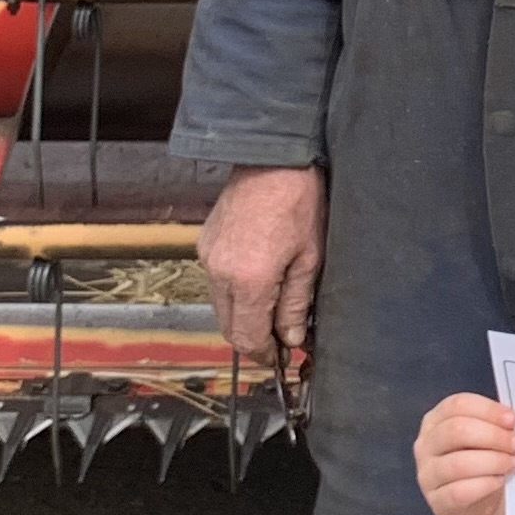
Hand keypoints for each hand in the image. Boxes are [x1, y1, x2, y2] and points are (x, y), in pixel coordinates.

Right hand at [199, 163, 324, 373]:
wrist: (272, 157)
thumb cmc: (299, 201)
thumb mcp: (309, 258)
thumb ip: (295, 304)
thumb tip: (290, 339)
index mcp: (249, 280)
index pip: (247, 339)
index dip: (265, 355)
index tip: (281, 357)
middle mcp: (220, 273)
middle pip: (229, 328)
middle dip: (253, 340)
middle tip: (280, 340)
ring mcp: (208, 258)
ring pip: (220, 308)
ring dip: (243, 317)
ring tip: (272, 310)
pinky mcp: (205, 244)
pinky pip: (216, 283)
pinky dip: (234, 293)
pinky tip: (258, 283)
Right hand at [414, 390, 514, 514]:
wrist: (477, 502)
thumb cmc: (481, 459)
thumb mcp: (482, 435)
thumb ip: (492, 423)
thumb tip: (510, 420)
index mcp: (435, 420)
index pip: (457, 405)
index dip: (487, 410)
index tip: (512, 420)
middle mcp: (426, 445)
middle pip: (456, 431)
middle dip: (493, 436)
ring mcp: (428, 475)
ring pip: (458, 463)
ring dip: (493, 461)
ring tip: (513, 462)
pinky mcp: (437, 502)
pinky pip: (460, 492)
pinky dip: (485, 484)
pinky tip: (499, 480)